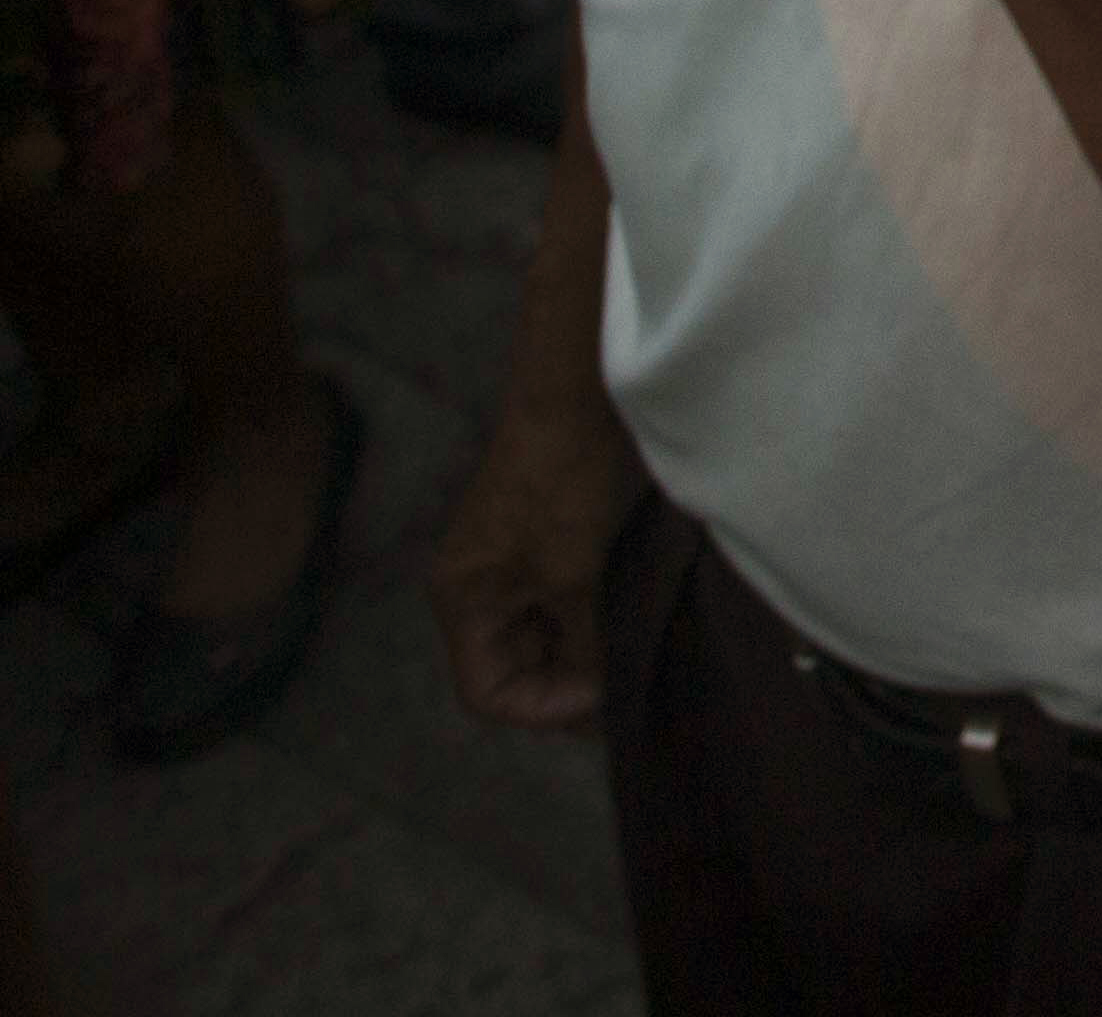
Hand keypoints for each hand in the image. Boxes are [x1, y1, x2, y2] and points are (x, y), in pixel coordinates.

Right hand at [426, 389, 635, 732]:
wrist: (581, 393)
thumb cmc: (562, 479)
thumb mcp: (571, 571)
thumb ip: (580, 638)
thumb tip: (604, 688)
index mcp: (462, 600)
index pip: (486, 691)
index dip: (543, 708)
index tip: (602, 701)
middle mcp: (478, 588)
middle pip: (518, 668)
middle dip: (570, 684)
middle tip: (631, 689)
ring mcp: (513, 565)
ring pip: (547, 638)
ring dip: (587, 652)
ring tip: (639, 661)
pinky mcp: (548, 543)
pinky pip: (565, 604)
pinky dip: (596, 619)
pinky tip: (635, 623)